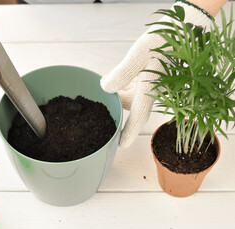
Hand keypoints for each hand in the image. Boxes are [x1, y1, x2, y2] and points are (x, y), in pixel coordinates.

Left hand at [100, 1, 212, 147]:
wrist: (181, 28)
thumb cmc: (163, 40)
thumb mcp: (139, 54)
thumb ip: (122, 73)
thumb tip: (105, 88)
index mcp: (150, 90)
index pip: (138, 118)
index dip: (128, 133)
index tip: (120, 146)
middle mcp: (152, 91)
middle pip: (130, 106)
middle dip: (117, 105)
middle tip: (101, 101)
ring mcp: (153, 84)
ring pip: (132, 96)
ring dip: (119, 93)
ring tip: (106, 85)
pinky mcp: (152, 76)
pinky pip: (135, 86)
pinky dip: (124, 84)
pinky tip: (117, 77)